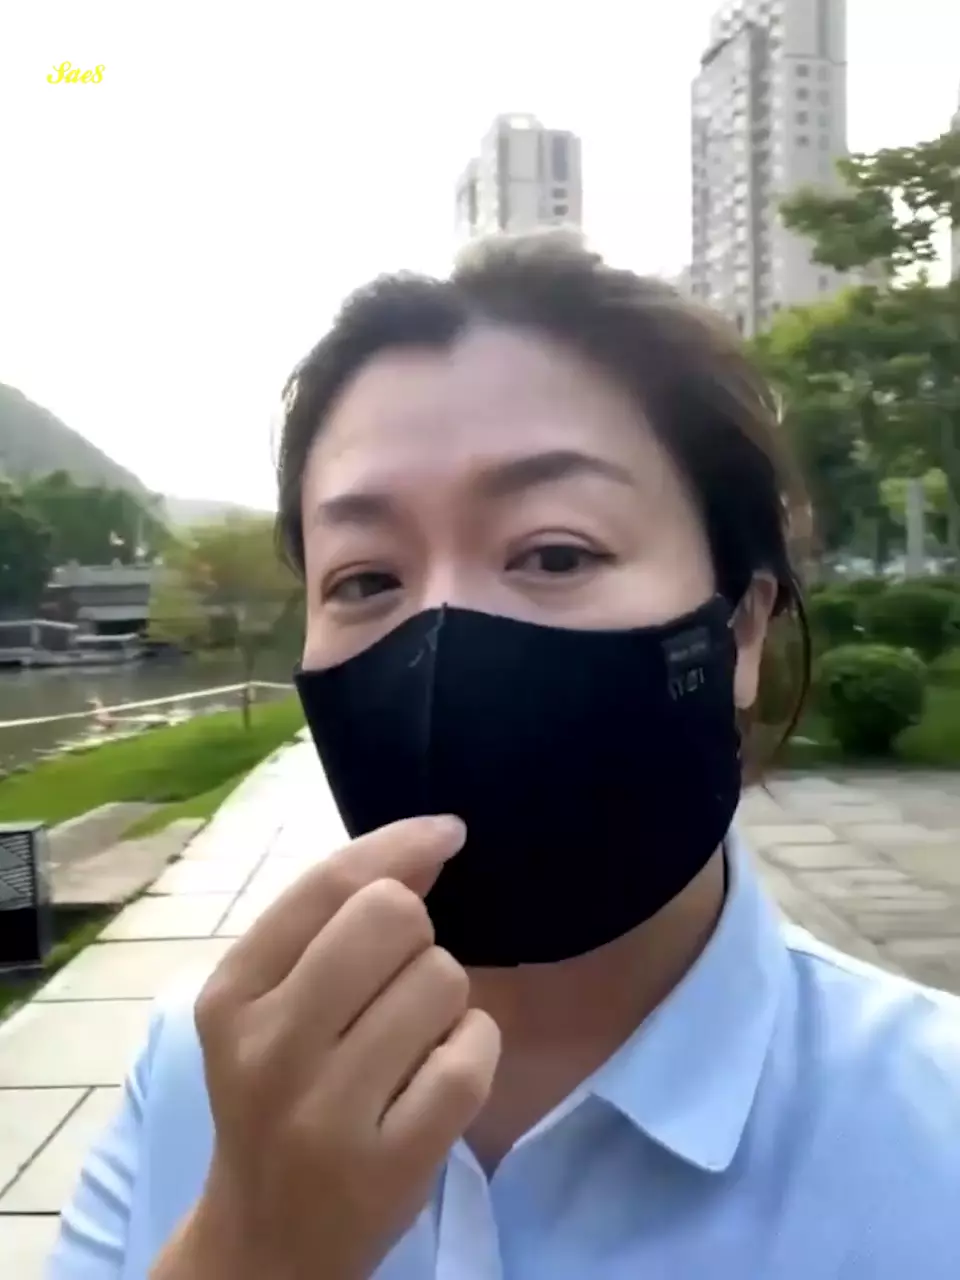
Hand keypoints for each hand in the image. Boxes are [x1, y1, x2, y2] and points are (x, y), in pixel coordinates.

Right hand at [151, 816, 500, 1279]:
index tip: (448, 833)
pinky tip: (436, 1077)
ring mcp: (324, 1111)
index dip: (401, 843)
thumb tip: (430, 843)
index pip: (329, 883)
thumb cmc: (276, 1095)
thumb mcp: (272, 1005)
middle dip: (417, 938)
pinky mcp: (386, 1164)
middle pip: (395, 917)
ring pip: (443, 981)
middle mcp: (269, 1046)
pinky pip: (472, 1055)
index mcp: (233, 993)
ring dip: (445, 1002)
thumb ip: (334, 923)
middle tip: (398, 983)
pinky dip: (473, 1051)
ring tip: (408, 1042)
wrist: (265, 1239)